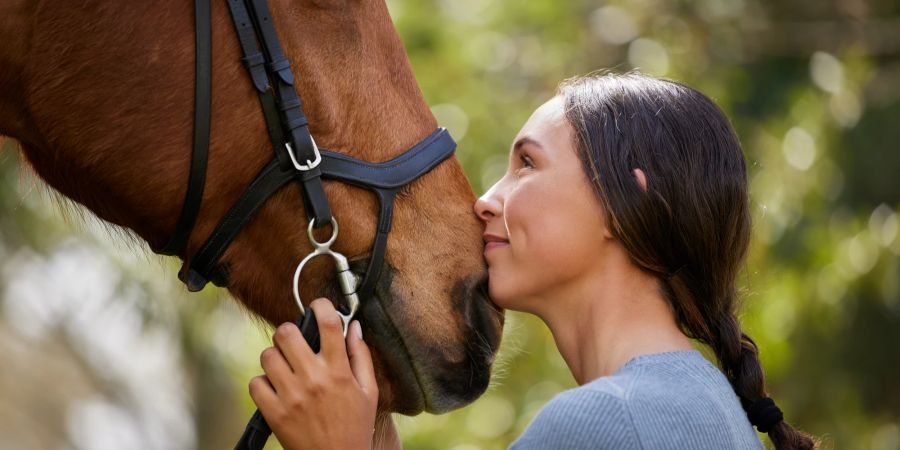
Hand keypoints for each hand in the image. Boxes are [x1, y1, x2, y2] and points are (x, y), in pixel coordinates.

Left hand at [250, 298, 377, 449]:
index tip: (319, 307)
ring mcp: (291, 396)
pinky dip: (262, 383)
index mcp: (339, 371)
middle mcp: (313, 379)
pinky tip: (275, 389)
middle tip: (295, 344)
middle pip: (286, 333)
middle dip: (290, 333)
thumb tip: (354, 327)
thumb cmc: (355, 426)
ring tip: (284, 368)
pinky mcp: (274, 413)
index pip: (328, 323)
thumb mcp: (369, 391)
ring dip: (275, 358)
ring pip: (267, 355)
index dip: (321, 306)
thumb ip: (361, 356)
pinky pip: (255, 383)